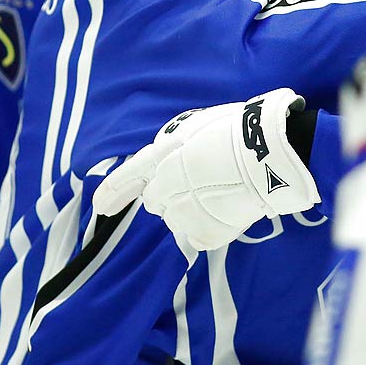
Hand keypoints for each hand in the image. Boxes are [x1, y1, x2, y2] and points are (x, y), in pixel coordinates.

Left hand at [92, 89, 320, 252]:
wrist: (266, 154)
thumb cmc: (237, 131)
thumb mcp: (197, 128)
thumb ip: (176, 150)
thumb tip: (168, 166)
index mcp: (161, 156)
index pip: (129, 177)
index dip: (112, 192)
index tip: (99, 207)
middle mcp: (163, 187)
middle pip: (154, 200)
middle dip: (169, 195)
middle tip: (202, 183)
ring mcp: (182, 213)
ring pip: (176, 219)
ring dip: (191, 211)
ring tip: (223, 194)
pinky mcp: (202, 234)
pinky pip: (197, 236)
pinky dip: (209, 229)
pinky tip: (228, 211)